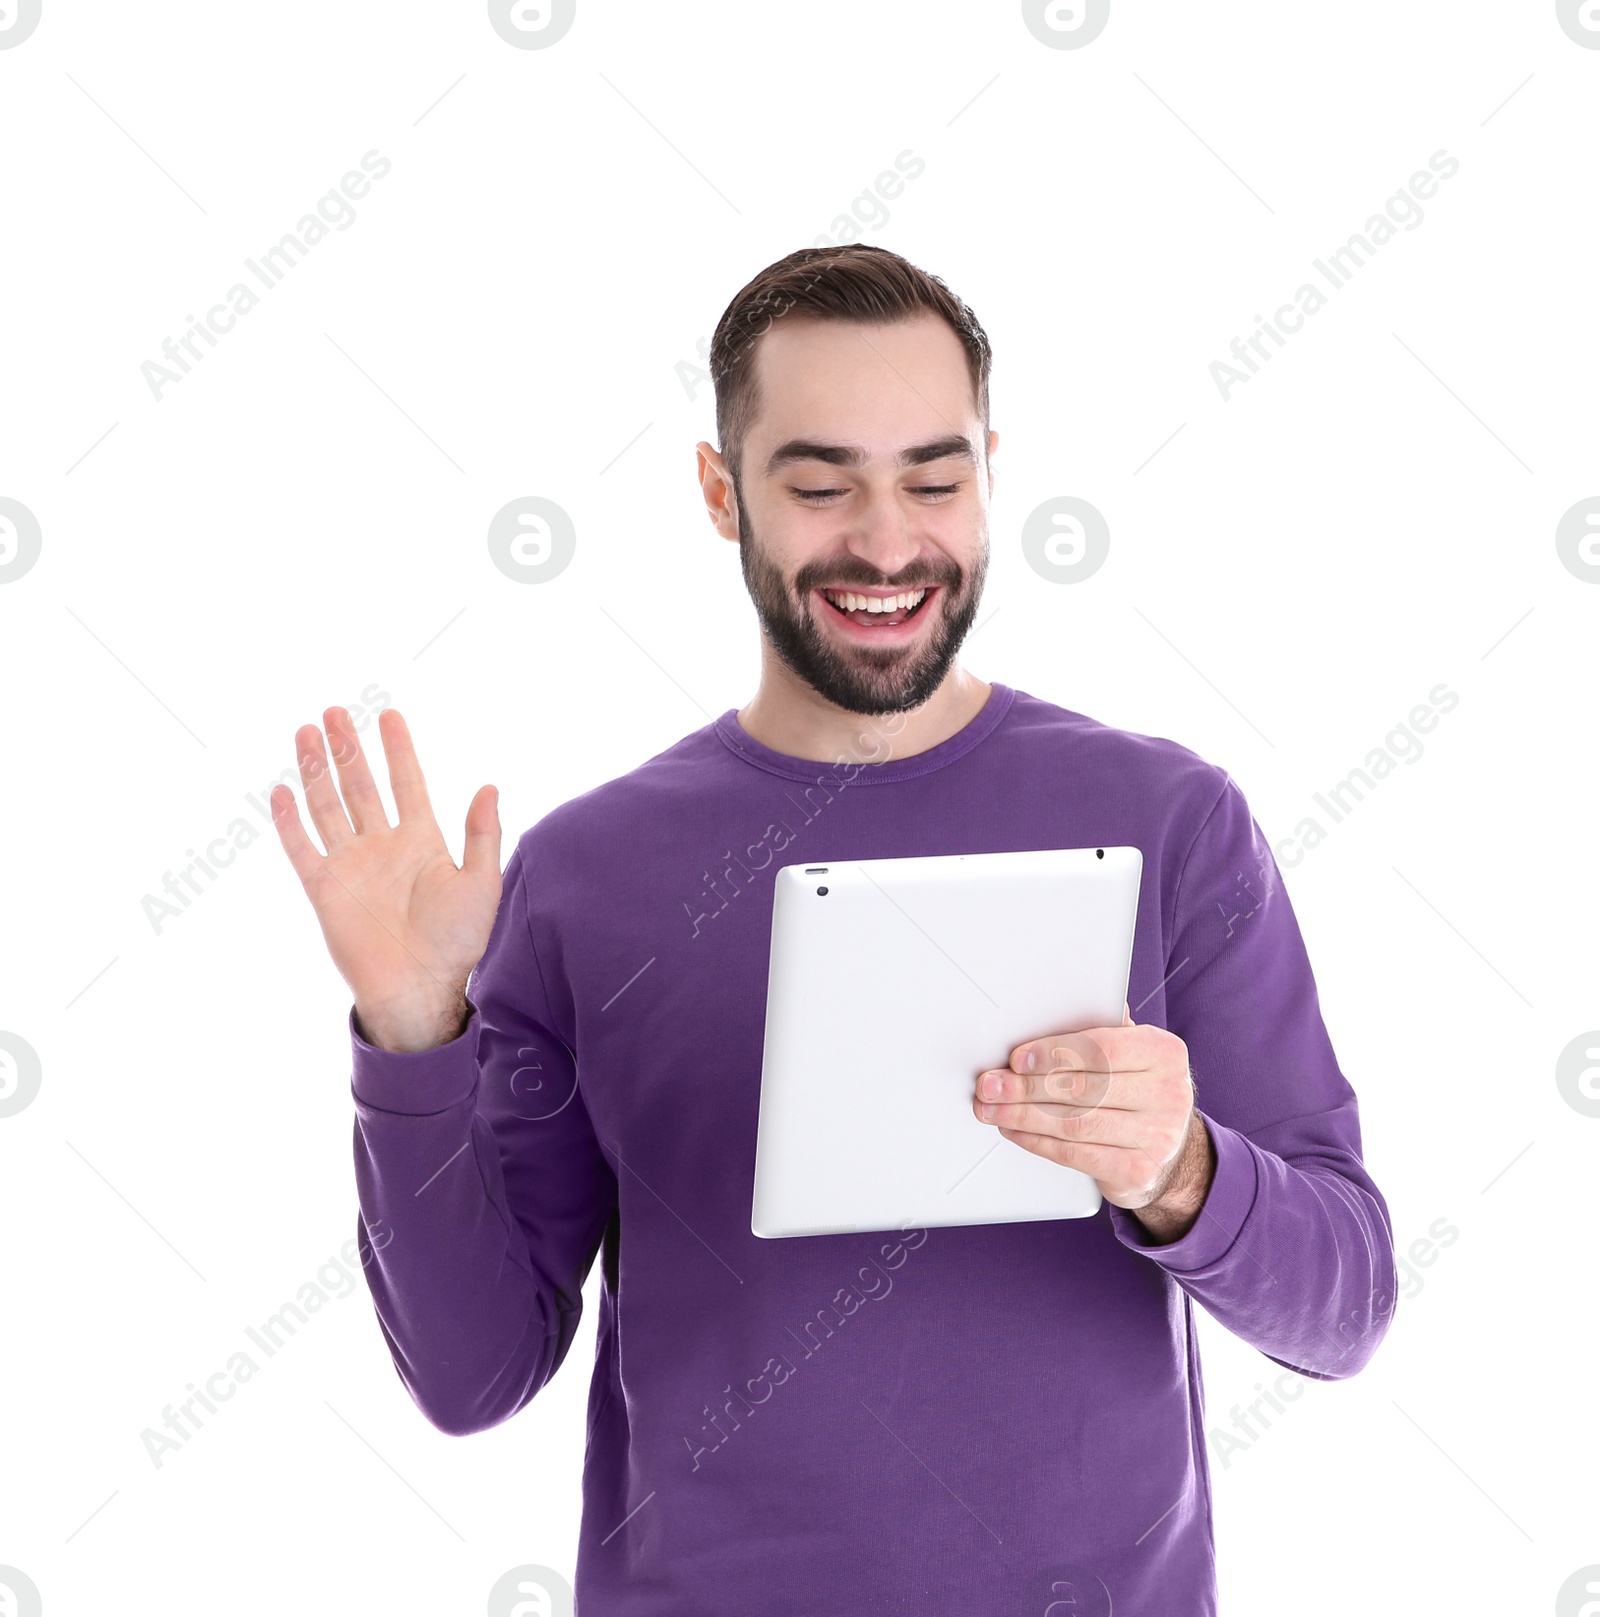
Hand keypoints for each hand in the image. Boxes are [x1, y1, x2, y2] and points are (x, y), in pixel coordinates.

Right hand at [270, 706, 502, 1051]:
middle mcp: (383, 846)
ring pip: (328, 806)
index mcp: (422, 841)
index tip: (389, 716)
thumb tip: (490, 786)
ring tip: (308, 732)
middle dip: (348, 749)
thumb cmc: (459, 941)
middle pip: (361, 786)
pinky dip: (290, 820)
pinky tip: (282, 790)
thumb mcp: (482, 882)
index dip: (398, 750)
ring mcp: (351, 865)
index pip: (407, 782)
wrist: (421, 987)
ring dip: (317, 770)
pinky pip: (302, 847)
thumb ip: (483, 834)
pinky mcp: (324, 889)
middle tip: (335, 711)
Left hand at [972, 1004, 1215, 1241]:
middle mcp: (1168, 1094)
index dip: (1053, 1052)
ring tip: (993, 1108)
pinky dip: (1037, 1141)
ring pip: (1074, 1123)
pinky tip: (1015, 1130)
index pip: (1102, 1048)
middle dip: (1026, 1086)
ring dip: (1023, 1115)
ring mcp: (1157, 1137)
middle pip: (1083, 1087)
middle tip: (991, 1084)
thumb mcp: (1131, 1054)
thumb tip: (1044, 1014)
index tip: (1017, 1058)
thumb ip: (1099, 1032)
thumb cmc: (1138, 1091)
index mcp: (1164, 1053)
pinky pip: (1075, 1154)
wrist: (1168, 1151)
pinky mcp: (1138, 1172)